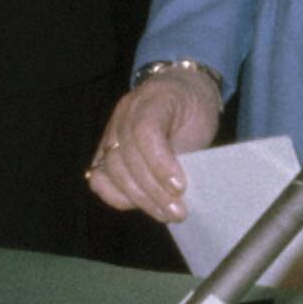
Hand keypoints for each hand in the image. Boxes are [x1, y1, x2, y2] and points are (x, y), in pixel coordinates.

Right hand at [87, 66, 222, 221]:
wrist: (181, 90)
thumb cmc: (194, 109)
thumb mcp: (204, 121)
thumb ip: (192, 150)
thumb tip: (183, 192)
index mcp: (155, 97)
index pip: (145, 130)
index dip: (160, 163)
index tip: (180, 187)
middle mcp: (127, 111)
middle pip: (127, 156)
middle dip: (153, 191)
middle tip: (178, 212)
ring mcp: (112, 129)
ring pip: (112, 170)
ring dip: (139, 199)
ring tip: (165, 213)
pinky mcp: (105, 149)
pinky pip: (98, 178)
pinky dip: (117, 196)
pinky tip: (141, 204)